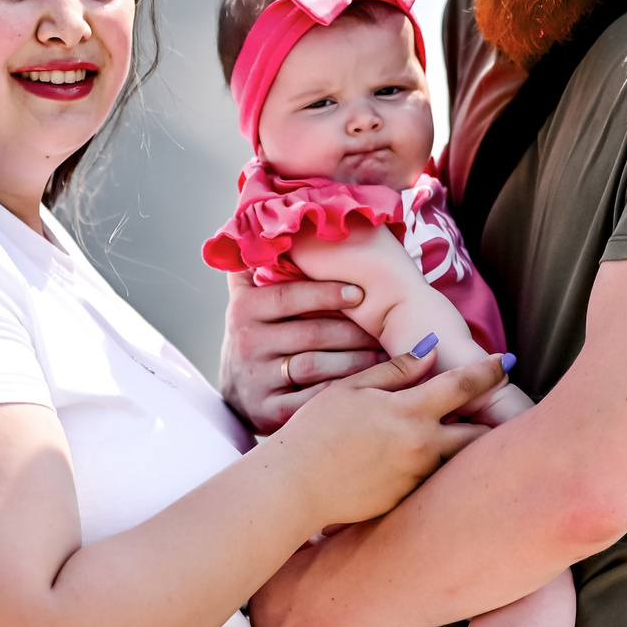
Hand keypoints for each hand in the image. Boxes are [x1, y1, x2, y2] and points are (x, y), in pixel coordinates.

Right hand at [221, 273, 384, 431]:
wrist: (239, 395)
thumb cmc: (260, 336)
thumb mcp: (250, 300)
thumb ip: (259, 265)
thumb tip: (267, 213)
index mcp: (244, 310)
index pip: (288, 296)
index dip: (325, 293)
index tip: (359, 292)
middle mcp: (246, 343)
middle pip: (310, 333)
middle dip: (354, 331)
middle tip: (387, 329)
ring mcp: (255, 380)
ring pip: (315, 367)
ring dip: (356, 361)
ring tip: (386, 355)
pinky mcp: (266, 413)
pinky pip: (313, 400)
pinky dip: (343, 392)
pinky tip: (369, 386)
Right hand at [262, 339, 505, 528]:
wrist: (294, 487)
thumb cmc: (315, 432)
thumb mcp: (351, 390)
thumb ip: (394, 370)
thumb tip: (430, 352)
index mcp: (409, 412)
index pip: (463, 385)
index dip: (489, 370)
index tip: (506, 361)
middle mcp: (422, 447)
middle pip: (479, 435)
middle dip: (494, 422)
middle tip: (503, 411)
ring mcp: (416, 478)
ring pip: (458, 461)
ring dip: (466, 448)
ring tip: (470, 436)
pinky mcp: (406, 501)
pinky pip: (433, 482)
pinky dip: (437, 470)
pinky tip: (426, 463)